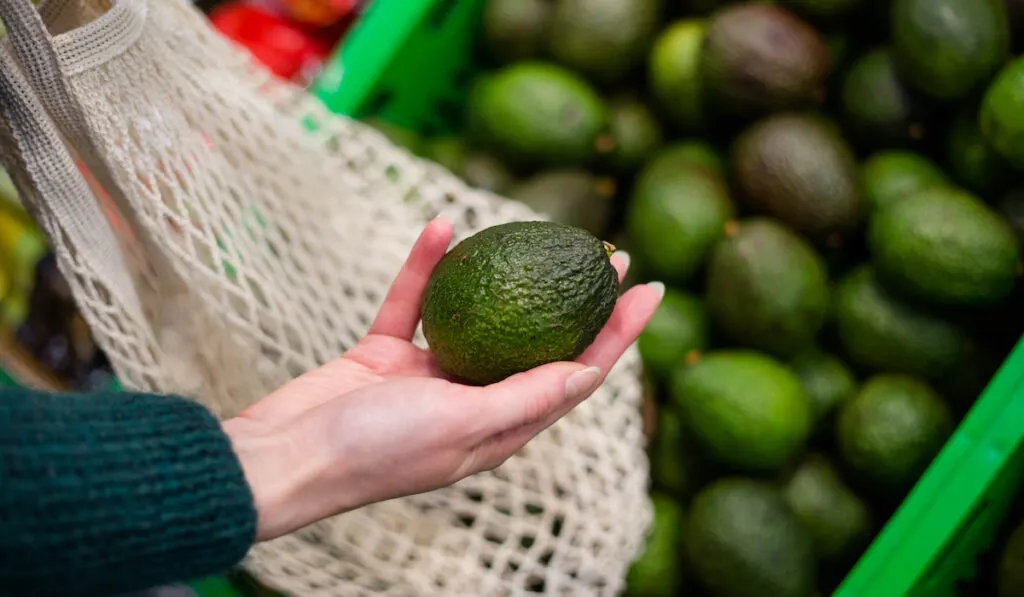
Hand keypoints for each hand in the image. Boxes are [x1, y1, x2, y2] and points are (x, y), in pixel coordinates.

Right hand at [222, 217, 663, 540]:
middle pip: (539, 341)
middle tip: (608, 251)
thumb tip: (589, 373)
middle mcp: (472, 401)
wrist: (284, 457)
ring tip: (542, 231)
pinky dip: (425, 268)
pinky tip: (439, 226)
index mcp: (499, 428)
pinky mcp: (386, 355)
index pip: (575, 374)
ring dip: (508, 274)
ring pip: (480, 315)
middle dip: (578, 299)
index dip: (617, 333)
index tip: (649, 288)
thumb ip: (523, 398)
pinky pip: (413, 302)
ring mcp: (429, 377)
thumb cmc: (375, 452)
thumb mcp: (461, 425)